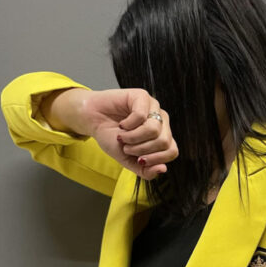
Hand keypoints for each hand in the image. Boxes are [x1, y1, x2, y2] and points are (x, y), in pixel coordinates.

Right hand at [41, 86, 178, 179]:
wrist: (93, 121)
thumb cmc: (111, 137)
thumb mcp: (128, 160)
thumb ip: (145, 170)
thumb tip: (162, 169)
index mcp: (162, 136)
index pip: (172, 151)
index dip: (155, 159)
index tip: (139, 160)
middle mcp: (161, 121)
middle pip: (164, 142)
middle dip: (142, 149)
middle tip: (127, 147)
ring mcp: (153, 107)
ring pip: (154, 130)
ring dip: (134, 138)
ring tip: (123, 137)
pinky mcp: (142, 96)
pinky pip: (141, 116)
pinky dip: (128, 125)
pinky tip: (122, 124)